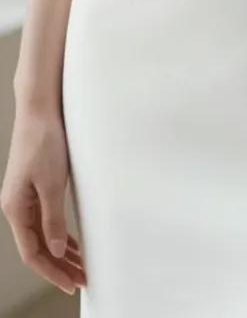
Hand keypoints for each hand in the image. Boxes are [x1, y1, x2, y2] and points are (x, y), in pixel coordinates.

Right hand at [1, 108, 86, 294]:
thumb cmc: (44, 142)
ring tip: (82, 267)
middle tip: (82, 280)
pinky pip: (46, 218)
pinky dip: (60, 233)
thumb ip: (53, 219)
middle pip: (38, 246)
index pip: (32, 252)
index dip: (52, 271)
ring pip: (43, 233)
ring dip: (62, 251)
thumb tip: (57, 251)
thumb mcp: (52, 184)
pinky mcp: (36, 185)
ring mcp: (26, 196)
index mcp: (15, 208)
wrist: (41, 109)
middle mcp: (17, 205)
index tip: (72, 284)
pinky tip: (73, 242)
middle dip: (59, 266)